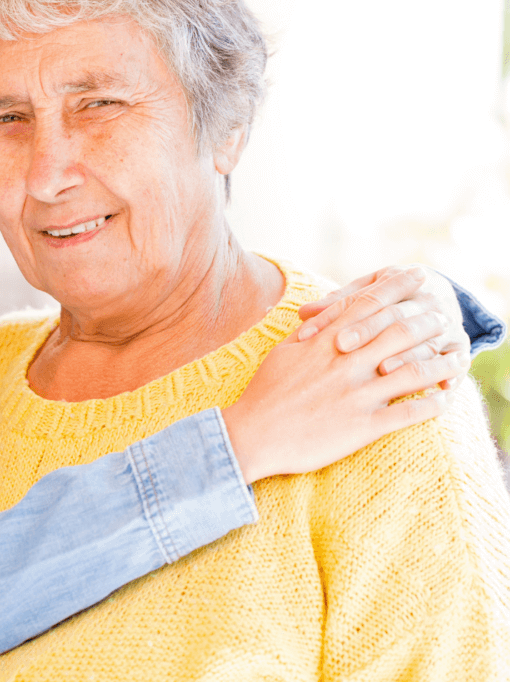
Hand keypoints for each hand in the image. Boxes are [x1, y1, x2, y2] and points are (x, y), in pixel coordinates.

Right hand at [223, 267, 468, 482]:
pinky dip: (432, 404)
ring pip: (414, 372)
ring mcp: (356, 394)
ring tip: (458, 358)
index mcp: (326, 342)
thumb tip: (329, 313)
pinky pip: (408, 413)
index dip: (398, 287)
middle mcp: (345, 363)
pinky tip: (444, 399)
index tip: (418, 276)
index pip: (369, 304)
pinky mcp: (363, 426)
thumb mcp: (284, 352)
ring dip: (442, 363)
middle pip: (400, 332)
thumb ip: (311, 331)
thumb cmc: (265, 392)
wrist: (252, 434)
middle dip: (428, 321)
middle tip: (444, 317)